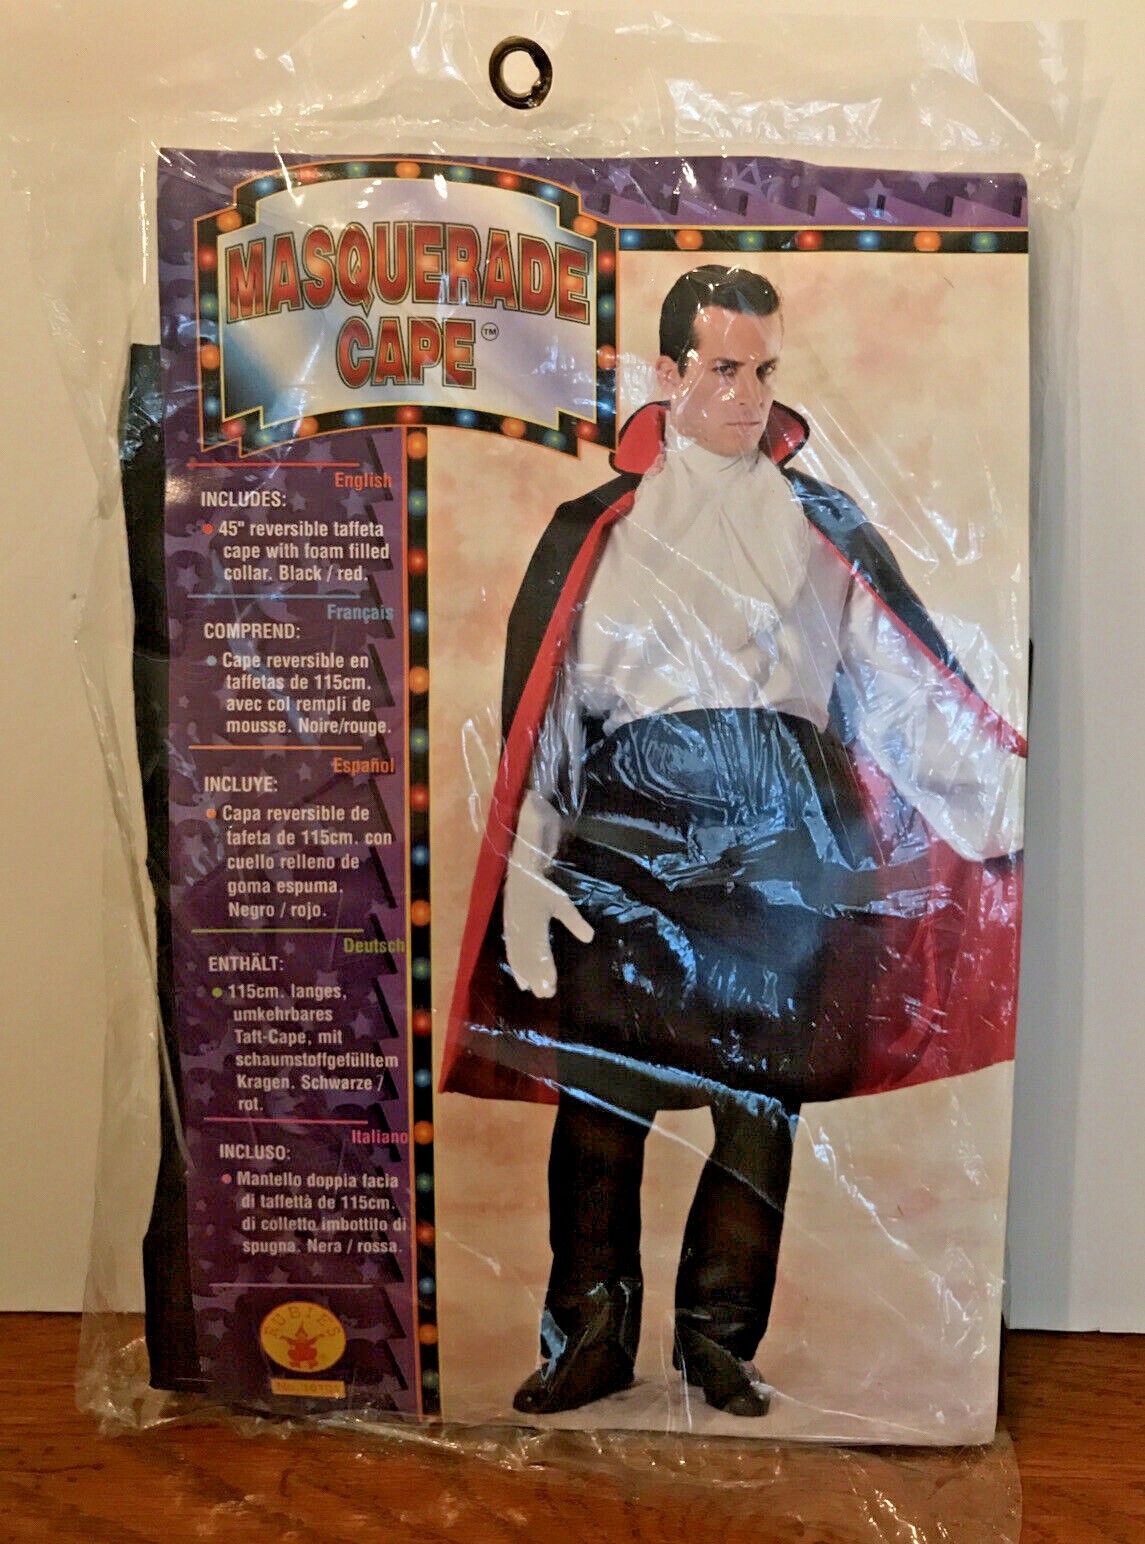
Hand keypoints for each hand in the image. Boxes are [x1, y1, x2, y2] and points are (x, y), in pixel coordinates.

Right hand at [503, 863, 593, 997]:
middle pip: (528, 961)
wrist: (520, 876)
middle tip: (547, 993)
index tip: (551, 984)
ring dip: (527, 977)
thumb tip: (589, 938)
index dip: (544, 970)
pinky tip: (521, 983)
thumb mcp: (562, 903)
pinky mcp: (508, 934)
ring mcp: (513, 934)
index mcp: (535, 925)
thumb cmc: (543, 889)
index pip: (540, 953)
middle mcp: (521, 933)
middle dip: (536, 978)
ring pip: (518, 961)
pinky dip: (516, 970)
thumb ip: (574, 921)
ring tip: (536, 991)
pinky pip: (511, 956)